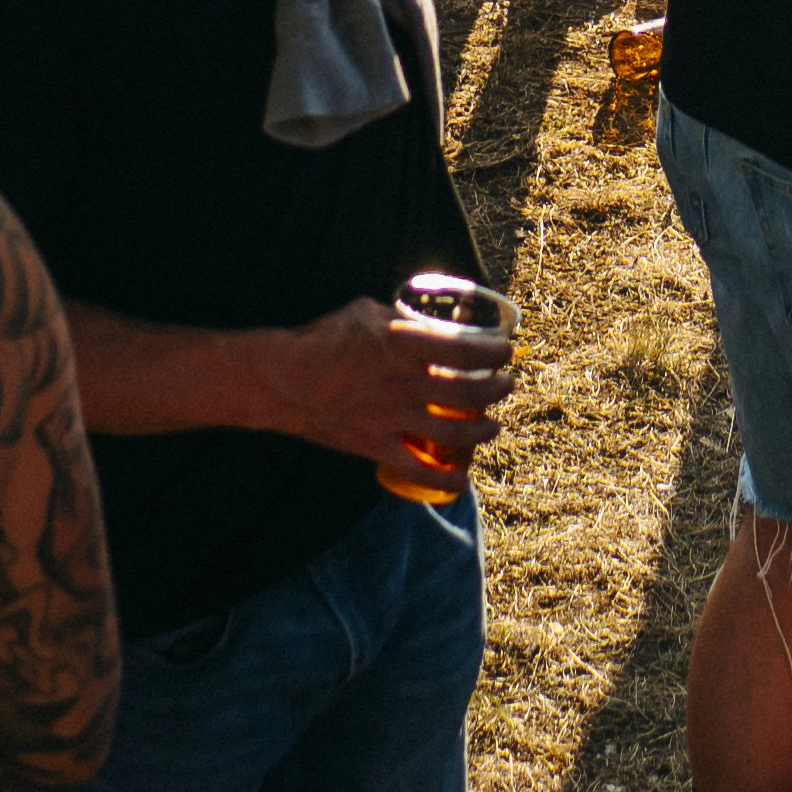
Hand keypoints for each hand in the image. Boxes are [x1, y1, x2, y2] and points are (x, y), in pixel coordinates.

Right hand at [288, 296, 517, 479]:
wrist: (285, 380)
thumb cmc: (323, 339)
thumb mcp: (366, 312)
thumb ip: (398, 320)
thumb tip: (417, 323)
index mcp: (407, 344)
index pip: (466, 350)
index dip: (494, 353)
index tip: (506, 351)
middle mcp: (407, 383)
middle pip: (468, 391)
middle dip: (496, 388)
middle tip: (506, 384)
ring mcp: (394, 419)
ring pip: (453, 431)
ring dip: (482, 430)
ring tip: (493, 425)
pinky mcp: (377, 447)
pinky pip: (418, 468)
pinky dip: (444, 478)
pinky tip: (461, 479)